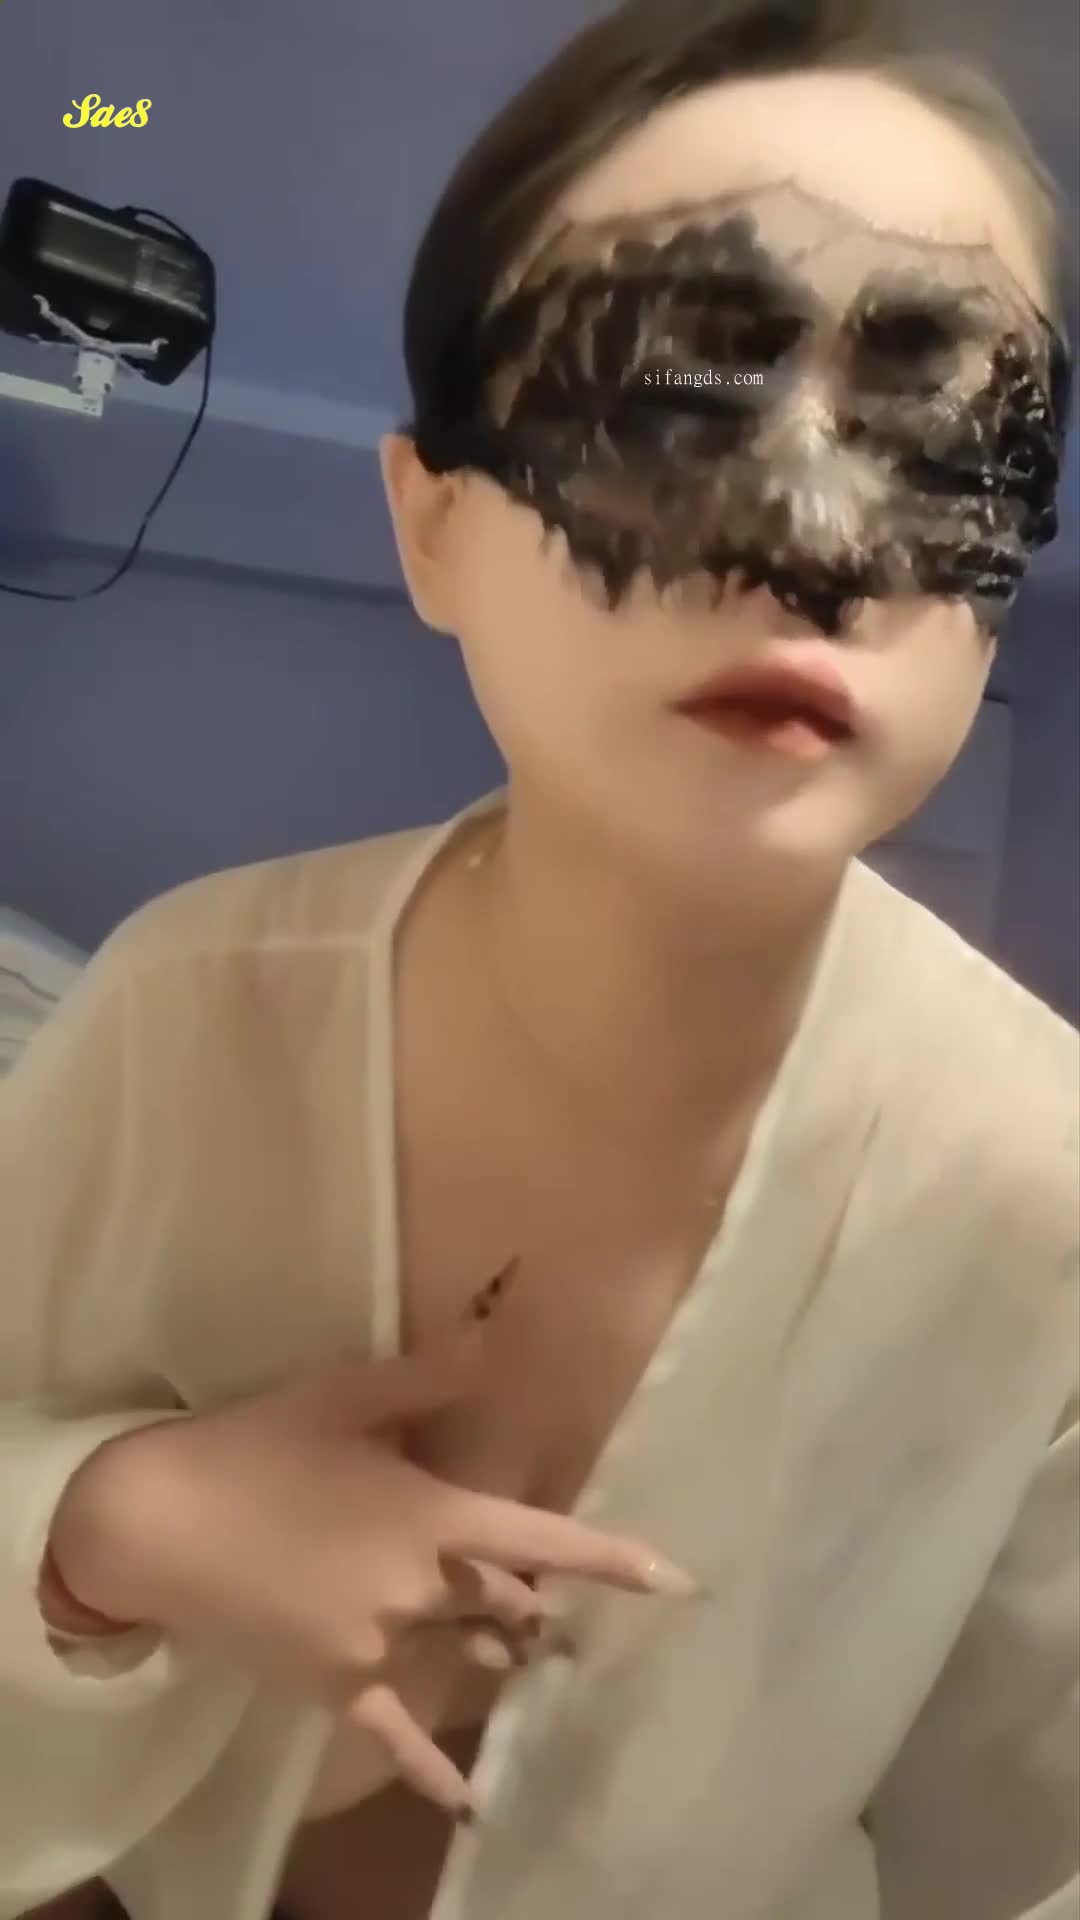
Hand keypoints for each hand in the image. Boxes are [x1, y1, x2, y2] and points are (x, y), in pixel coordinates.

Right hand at [48, 1326, 694, 1817]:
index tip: (679, 1583)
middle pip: (512, 1604)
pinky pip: (397, 1742)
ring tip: (534, 1654)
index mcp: (432, 1516)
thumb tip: (501, 1325)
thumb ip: (431, 1373)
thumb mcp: (344, 1393)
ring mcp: (378, 1648)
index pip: (545, 1542)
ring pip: (470, 1658)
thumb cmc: (255, 1445)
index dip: (614, 1562)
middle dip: (540, 1602)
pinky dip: (438, 1777)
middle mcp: (419, 1590)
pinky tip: (475, 1807)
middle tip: (561, 1603)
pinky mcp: (335, 1689)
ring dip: (503, 1652)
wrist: (155, 1521)